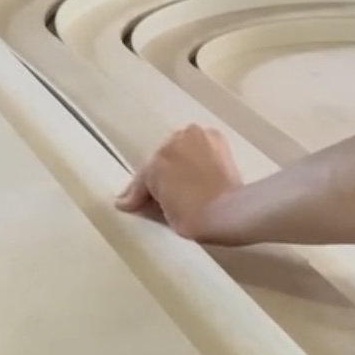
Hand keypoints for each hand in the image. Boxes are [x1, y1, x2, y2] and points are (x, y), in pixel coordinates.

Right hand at [115, 124, 243, 239]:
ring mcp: (193, 136)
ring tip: (185, 180)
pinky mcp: (214, 136)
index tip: (129, 203)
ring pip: (179, 149)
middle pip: (160, 160)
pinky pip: (198, 144)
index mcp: (154, 165)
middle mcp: (170, 143)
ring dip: (179, 160)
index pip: (142, 179)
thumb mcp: (163, 214)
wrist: (230, 211)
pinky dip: (198, 153)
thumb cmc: (194, 218)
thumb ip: (145, 201)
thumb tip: (125, 201)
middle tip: (165, 192)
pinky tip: (201, 169)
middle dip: (161, 175)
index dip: (137, 194)